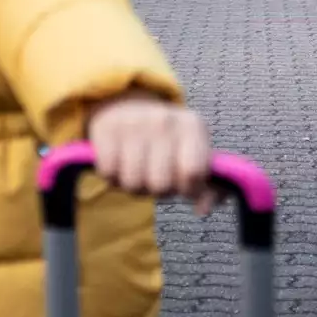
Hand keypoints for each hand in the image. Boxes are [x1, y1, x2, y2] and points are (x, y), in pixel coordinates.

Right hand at [89, 93, 212, 212]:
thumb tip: (202, 209)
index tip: (182, 185)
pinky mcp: (106, 128)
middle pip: (161, 184)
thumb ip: (210, 186)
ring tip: (138, 171)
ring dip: (135, 186)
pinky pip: (108, 173)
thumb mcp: (195, 154)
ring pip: (133, 183)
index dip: (187, 189)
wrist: (129, 107)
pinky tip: (119, 163)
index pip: (193, 173)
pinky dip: (112, 176)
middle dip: (159, 190)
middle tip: (156, 177)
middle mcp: (164, 120)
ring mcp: (134, 122)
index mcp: (192, 125)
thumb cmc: (168, 141)